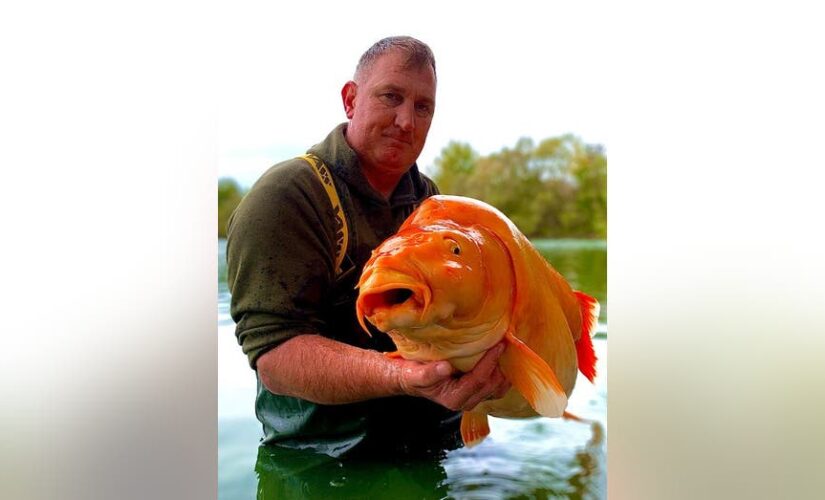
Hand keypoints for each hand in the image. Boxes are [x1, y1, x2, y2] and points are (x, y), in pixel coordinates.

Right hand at [395, 342, 511, 410]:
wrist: (411, 379)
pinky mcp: (477, 392)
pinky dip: (502, 372)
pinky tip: (503, 358)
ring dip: (505, 371)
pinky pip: (496, 386)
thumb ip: (429, 373)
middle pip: (492, 385)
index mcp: (454, 399)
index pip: (478, 380)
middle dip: (501, 365)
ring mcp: (473, 398)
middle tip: (506, 344)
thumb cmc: (413, 375)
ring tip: (509, 351)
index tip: (498, 345)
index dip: (489, 362)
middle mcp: (467, 402)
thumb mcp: (415, 374)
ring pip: (498, 389)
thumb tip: (445, 367)